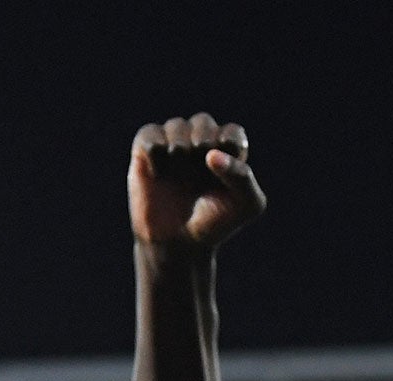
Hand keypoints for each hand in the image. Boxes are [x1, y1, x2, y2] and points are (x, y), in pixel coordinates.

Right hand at [129, 114, 264, 249]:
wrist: (177, 245)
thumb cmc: (214, 224)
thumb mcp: (245, 206)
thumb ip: (242, 177)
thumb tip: (211, 155)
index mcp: (227, 152)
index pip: (232, 133)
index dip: (230, 147)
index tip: (223, 174)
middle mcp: (201, 144)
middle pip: (203, 122)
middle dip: (204, 143)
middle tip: (201, 169)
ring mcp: (173, 145)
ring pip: (177, 126)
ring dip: (180, 147)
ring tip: (178, 170)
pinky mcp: (146, 151)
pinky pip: (150, 135)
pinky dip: (155, 150)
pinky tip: (158, 173)